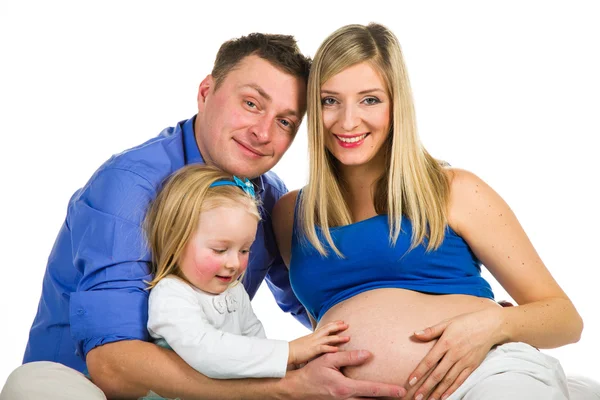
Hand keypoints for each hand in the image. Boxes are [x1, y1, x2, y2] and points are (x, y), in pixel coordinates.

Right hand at [285, 350, 406, 398]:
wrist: (296, 389)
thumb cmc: (311, 372)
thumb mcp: (328, 360)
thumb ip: (349, 357)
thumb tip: (368, 354)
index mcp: (345, 388)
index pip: (372, 389)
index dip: (388, 390)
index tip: (402, 391)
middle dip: (388, 398)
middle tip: (403, 395)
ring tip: (391, 396)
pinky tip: (373, 397)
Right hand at [289, 320, 349, 364]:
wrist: (287, 352)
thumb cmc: (295, 349)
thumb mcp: (305, 342)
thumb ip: (312, 341)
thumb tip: (317, 342)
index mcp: (313, 335)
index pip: (325, 327)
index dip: (334, 324)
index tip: (341, 322)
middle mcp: (314, 337)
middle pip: (328, 329)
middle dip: (338, 326)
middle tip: (347, 325)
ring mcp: (314, 343)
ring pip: (328, 338)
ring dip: (339, 338)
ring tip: (348, 338)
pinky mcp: (312, 350)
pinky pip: (323, 348)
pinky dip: (330, 348)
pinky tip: (337, 349)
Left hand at [408, 308, 503, 399]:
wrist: (490, 326)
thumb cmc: (466, 322)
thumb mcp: (447, 323)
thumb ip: (431, 330)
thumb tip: (415, 334)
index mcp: (446, 343)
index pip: (429, 361)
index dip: (419, 372)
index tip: (410, 381)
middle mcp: (454, 354)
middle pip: (438, 374)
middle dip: (426, 387)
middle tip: (416, 397)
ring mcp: (464, 362)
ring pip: (448, 380)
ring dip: (437, 392)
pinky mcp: (472, 366)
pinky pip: (460, 380)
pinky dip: (452, 390)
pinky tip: (444, 397)